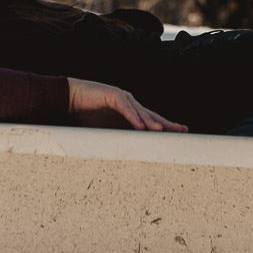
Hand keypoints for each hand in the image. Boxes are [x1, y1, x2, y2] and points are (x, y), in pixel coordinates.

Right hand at [66, 78, 187, 132]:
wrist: (71, 99)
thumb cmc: (86, 116)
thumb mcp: (105, 132)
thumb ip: (117, 139)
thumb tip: (128, 157)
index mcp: (130, 114)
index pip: (151, 121)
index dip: (165, 127)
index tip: (180, 134)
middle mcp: (130, 105)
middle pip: (151, 116)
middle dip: (166, 124)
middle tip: (181, 130)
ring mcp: (123, 98)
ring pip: (140, 112)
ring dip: (150, 122)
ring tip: (161, 131)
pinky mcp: (113, 95)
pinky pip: (125, 108)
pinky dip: (132, 117)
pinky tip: (140, 126)